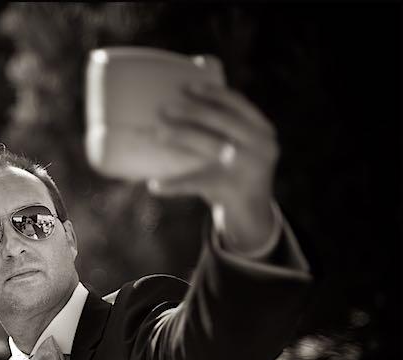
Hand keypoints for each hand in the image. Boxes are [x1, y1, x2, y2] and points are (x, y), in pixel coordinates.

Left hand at [148, 82, 278, 252]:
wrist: (252, 214)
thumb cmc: (236, 173)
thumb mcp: (240, 146)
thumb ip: (224, 129)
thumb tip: (183, 105)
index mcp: (263, 130)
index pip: (239, 104)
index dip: (213, 93)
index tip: (188, 86)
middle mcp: (261, 146)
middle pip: (222, 121)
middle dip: (192, 112)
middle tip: (165, 108)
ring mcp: (249, 168)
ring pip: (209, 146)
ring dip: (182, 137)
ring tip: (158, 134)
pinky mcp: (233, 190)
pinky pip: (198, 183)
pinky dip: (175, 184)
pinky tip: (155, 185)